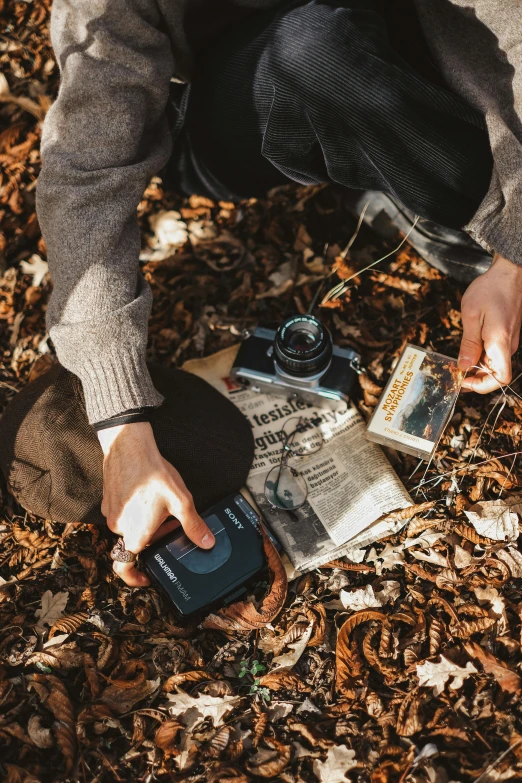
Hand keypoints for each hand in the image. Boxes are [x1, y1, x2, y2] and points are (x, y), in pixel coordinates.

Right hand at [97, 421, 213, 585]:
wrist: (129, 446)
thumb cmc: (153, 474)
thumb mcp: (181, 501)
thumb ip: (193, 526)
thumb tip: (206, 543)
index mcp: (136, 533)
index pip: (125, 566)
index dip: (134, 578)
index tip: (146, 578)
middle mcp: (119, 527)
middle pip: (136, 542)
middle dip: (155, 537)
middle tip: (171, 524)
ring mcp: (111, 513)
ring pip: (130, 527)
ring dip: (146, 522)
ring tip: (162, 504)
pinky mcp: (108, 499)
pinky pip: (123, 512)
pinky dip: (136, 509)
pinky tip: (149, 493)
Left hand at [458, 253, 521, 392]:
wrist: (509, 273)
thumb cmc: (491, 289)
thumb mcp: (472, 315)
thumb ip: (468, 343)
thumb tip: (464, 366)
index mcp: (500, 343)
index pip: (500, 378)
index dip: (482, 386)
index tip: (463, 380)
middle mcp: (508, 346)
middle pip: (494, 374)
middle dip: (474, 378)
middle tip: (454, 373)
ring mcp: (508, 341)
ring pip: (493, 365)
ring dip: (476, 367)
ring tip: (457, 361)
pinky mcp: (506, 336)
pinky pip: (494, 354)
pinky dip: (480, 357)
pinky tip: (467, 350)